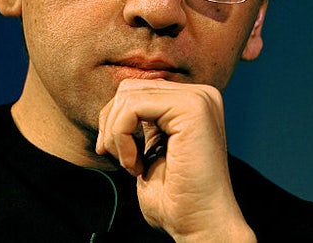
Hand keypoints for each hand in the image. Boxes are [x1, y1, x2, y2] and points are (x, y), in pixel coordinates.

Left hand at [95, 79, 255, 241]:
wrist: (200, 224)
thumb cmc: (175, 197)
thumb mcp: (150, 147)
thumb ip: (140, 120)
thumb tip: (116, 101)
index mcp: (191, 102)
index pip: (134, 90)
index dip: (113, 120)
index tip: (112, 152)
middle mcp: (200, 95)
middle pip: (128, 89)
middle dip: (111, 125)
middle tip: (121, 159)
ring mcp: (199, 98)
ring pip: (127, 96)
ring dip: (115, 134)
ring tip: (131, 164)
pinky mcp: (192, 108)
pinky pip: (132, 107)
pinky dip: (121, 136)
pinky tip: (136, 164)